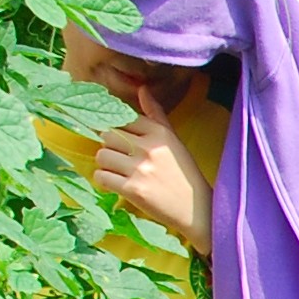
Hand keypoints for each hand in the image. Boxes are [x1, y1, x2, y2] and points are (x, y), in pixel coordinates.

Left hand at [93, 105, 210, 252]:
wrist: (197, 209)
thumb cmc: (184, 174)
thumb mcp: (174, 140)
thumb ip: (156, 114)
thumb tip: (142, 89)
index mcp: (159, 133)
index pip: (123, 119)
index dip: (118, 129)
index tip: (122, 140)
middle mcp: (149, 148)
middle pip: (107, 135)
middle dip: (109, 146)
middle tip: (119, 157)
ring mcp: (140, 169)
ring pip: (101, 155)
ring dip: (105, 164)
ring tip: (118, 171)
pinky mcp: (133, 189)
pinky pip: (101, 176)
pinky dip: (104, 180)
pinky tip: (115, 183)